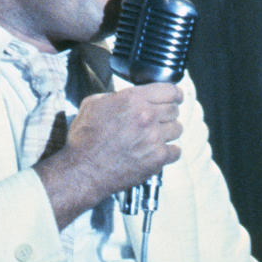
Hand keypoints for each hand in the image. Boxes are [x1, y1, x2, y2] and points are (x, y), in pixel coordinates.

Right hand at [35, 83, 182, 227]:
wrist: (84, 170)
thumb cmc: (84, 140)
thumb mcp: (92, 105)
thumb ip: (112, 97)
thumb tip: (122, 97)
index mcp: (133, 100)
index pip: (169, 90)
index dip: (174, 94)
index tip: (175, 98)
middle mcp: (147, 116)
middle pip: (174, 109)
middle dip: (169, 113)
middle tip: (160, 119)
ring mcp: (154, 138)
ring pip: (177, 129)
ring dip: (169, 132)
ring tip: (157, 136)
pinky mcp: (157, 159)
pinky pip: (176, 151)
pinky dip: (169, 152)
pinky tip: (159, 152)